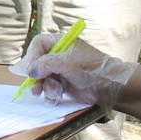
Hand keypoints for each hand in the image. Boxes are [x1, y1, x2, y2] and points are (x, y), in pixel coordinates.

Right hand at [16, 29, 134, 109]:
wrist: (110, 87)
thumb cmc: (91, 69)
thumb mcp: (67, 63)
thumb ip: (46, 64)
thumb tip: (30, 71)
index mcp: (61, 43)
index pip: (39, 44)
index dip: (32, 56)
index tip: (31, 70)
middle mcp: (59, 55)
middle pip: (37, 62)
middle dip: (36, 75)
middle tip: (35, 87)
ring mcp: (61, 70)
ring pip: (42, 77)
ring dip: (45, 86)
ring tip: (53, 93)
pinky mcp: (64, 83)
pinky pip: (49, 87)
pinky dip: (51, 92)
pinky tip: (57, 96)